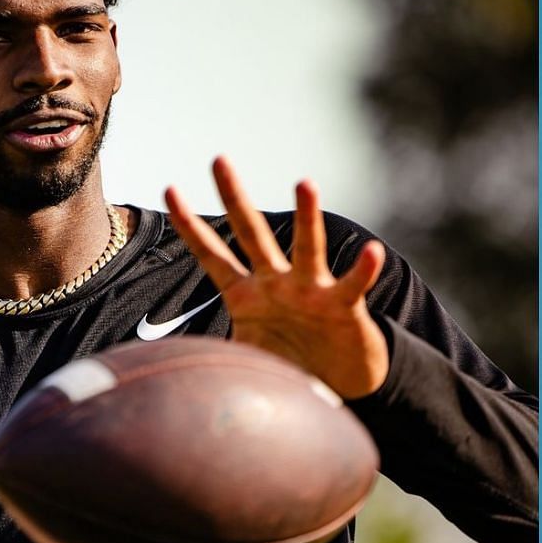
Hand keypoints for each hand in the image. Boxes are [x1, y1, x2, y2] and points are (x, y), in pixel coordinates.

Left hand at [165, 156, 388, 397]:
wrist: (339, 383)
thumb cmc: (290, 365)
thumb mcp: (245, 361)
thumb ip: (213, 359)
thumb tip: (174, 370)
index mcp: (247, 295)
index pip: (212, 255)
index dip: (191, 226)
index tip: (170, 190)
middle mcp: (276, 284)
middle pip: (252, 234)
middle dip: (234, 197)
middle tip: (219, 160)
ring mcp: (310, 292)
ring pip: (307, 248)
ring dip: (307, 217)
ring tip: (304, 183)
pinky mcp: (342, 308)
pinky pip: (352, 285)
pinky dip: (363, 270)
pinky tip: (371, 252)